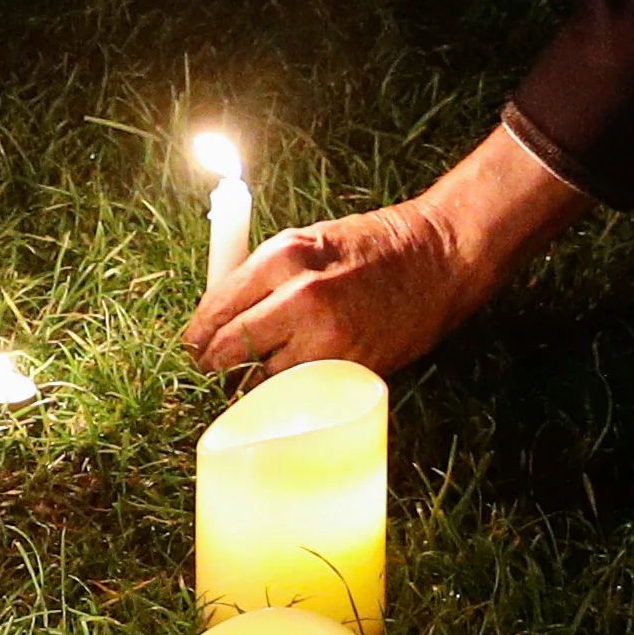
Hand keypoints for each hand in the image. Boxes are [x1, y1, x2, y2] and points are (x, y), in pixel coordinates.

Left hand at [188, 122, 589, 375]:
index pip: (218, 310)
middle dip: (216, 364)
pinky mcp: (354, 367)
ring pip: (265, 379)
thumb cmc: (369, 246)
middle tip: (213, 368)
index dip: (199, 336)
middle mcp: (302, 299)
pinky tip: (293, 383)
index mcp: (283, 259)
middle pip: (232, 351)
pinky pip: (304, 392)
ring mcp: (330, 339)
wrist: (439, 258)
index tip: (194, 347)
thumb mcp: (305, 241)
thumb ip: (260, 277)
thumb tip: (217, 317)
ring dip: (255, 382)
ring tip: (256, 375)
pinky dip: (292, 392)